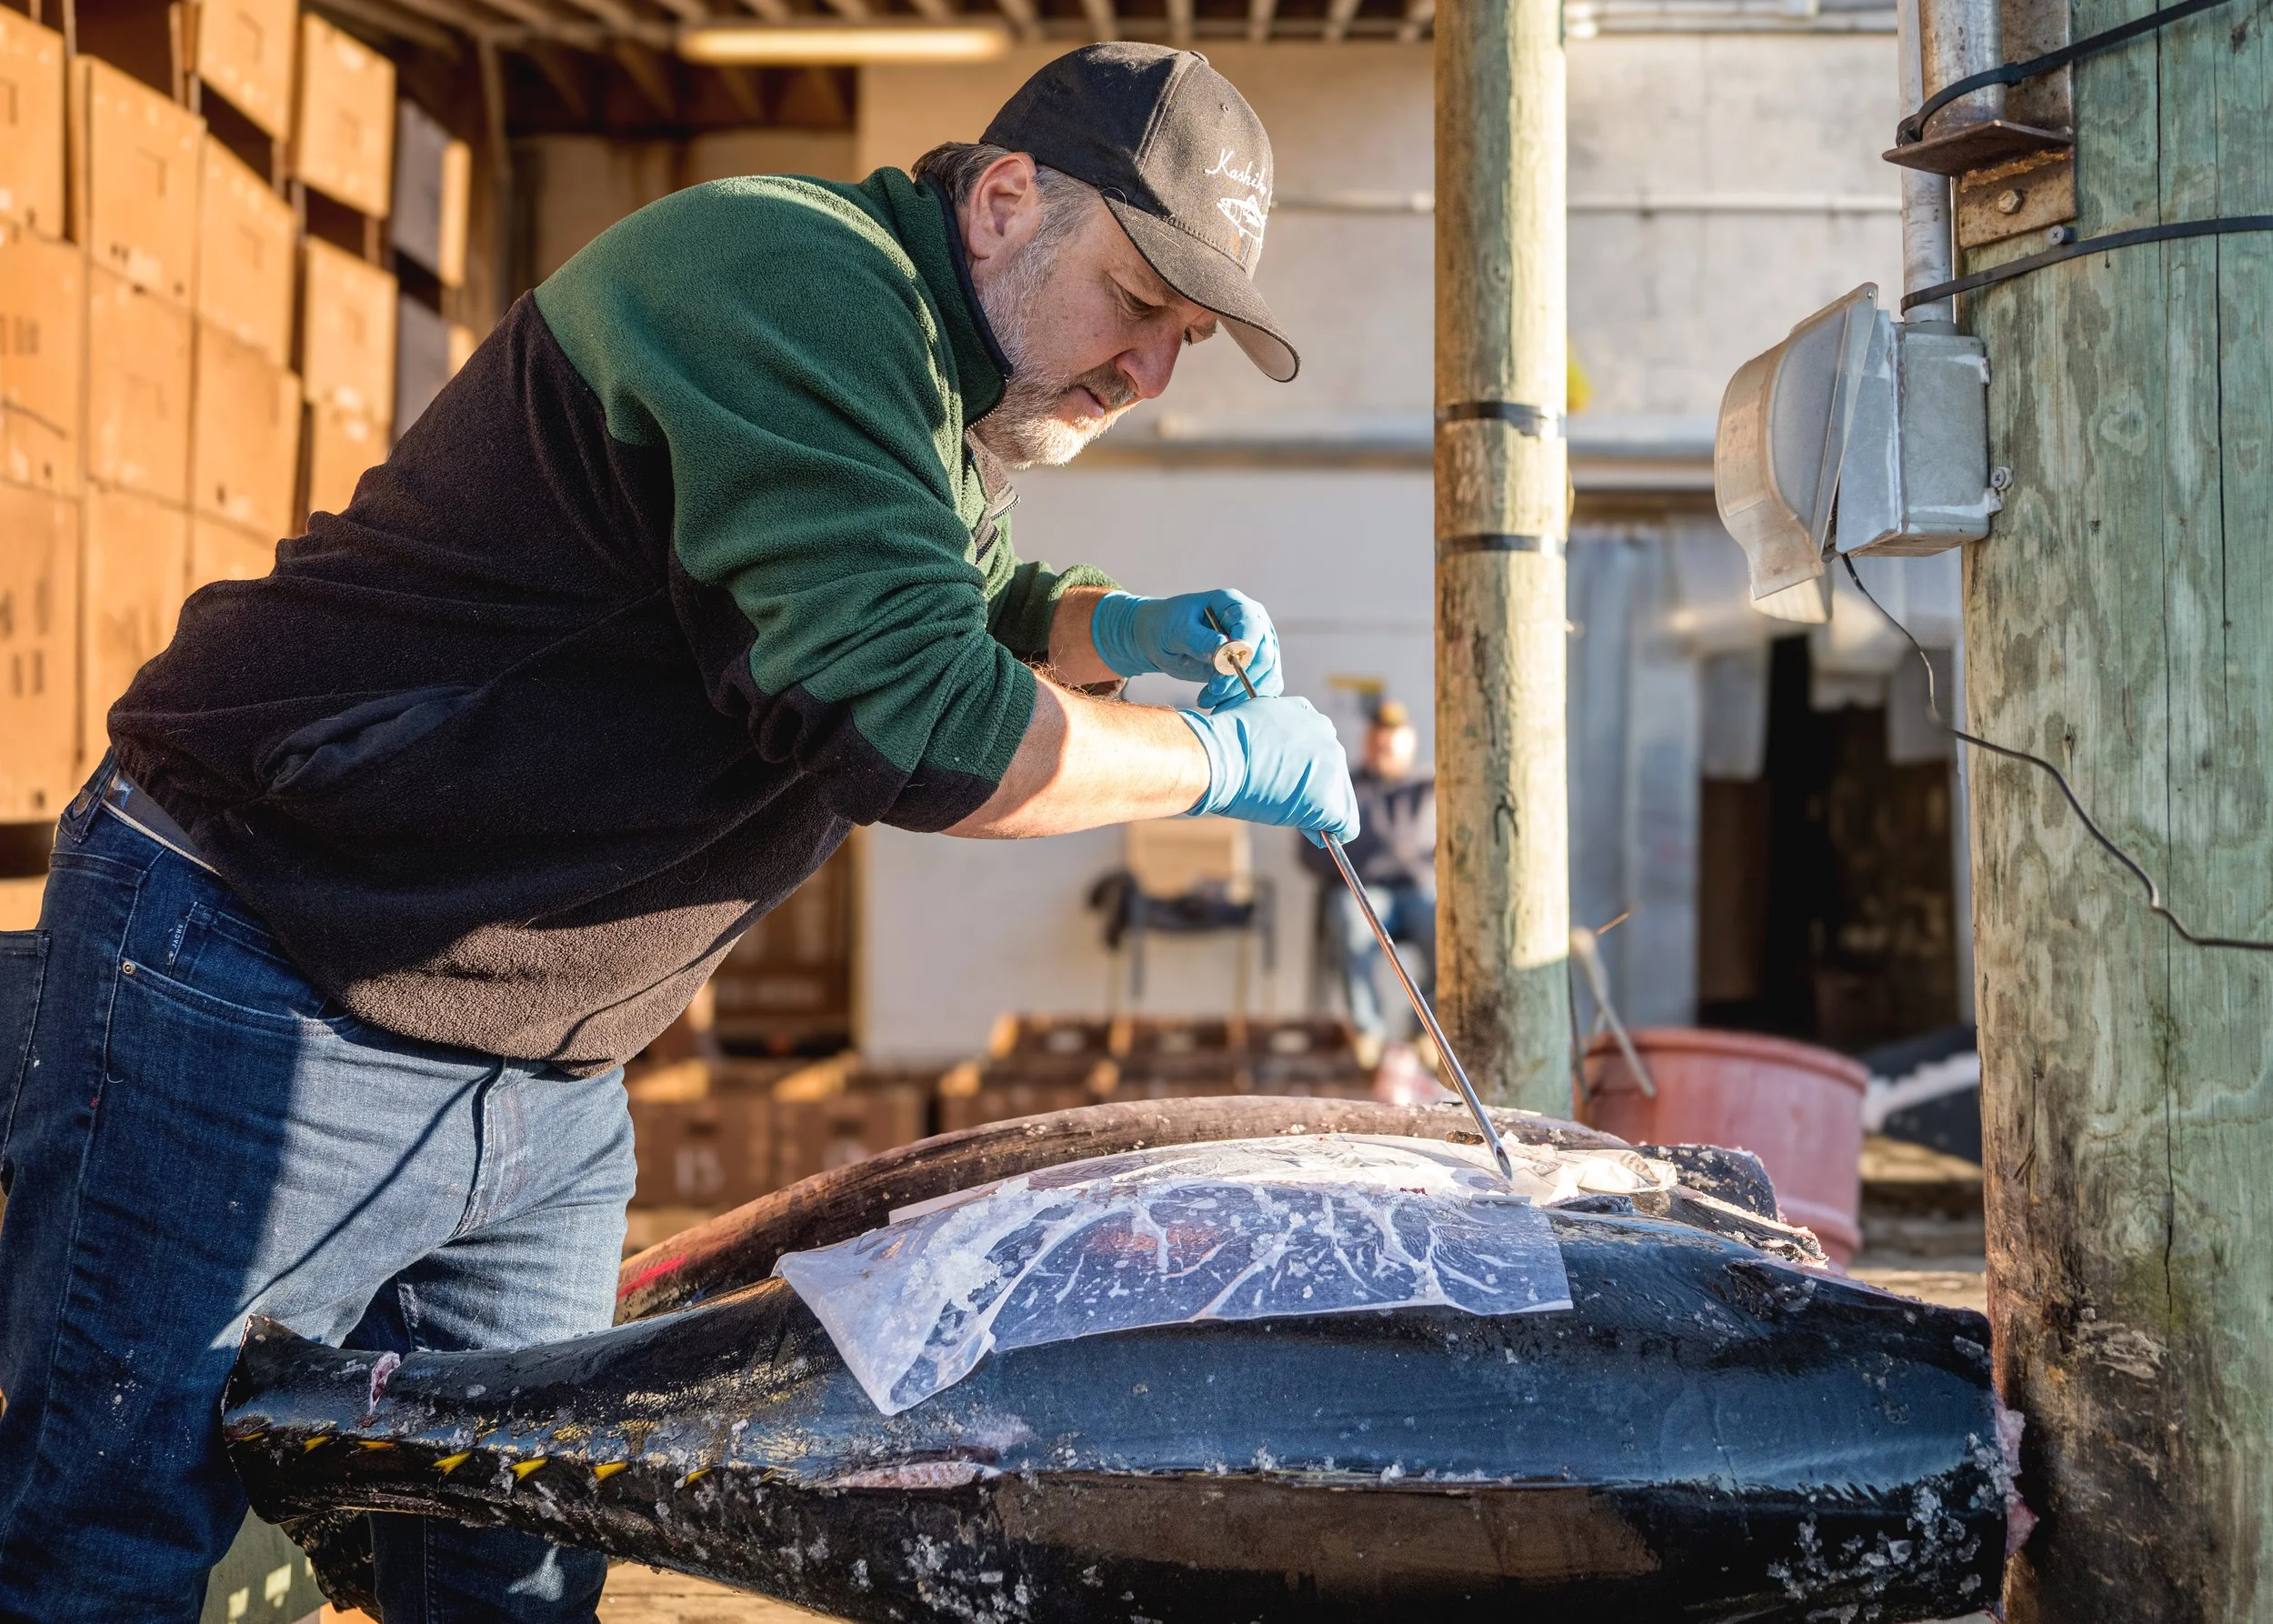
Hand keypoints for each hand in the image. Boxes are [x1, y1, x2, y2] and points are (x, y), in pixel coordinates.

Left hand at [1088, 589, 1283, 710]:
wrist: (1160, 638)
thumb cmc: (1165, 626)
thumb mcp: (1175, 631)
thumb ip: (1199, 640)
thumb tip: (1226, 649)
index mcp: (1234, 604)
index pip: (1252, 628)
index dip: (1243, 651)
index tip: (1222, 671)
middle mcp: (1253, 622)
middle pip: (1263, 655)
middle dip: (1238, 679)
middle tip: (1211, 691)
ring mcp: (1257, 645)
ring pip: (1265, 675)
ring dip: (1238, 693)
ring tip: (1207, 700)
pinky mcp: (1255, 665)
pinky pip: (1262, 686)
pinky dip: (1243, 699)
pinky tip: (1219, 704)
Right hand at [1178, 696, 1359, 844]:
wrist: (1219, 758)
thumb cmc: (1222, 744)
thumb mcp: (1253, 726)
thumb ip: (1273, 739)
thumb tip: (1273, 761)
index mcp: (1307, 715)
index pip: (1316, 748)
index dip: (1300, 769)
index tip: (1282, 780)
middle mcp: (1327, 734)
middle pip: (1331, 772)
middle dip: (1310, 789)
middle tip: (1281, 800)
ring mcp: (1333, 765)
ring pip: (1339, 797)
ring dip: (1316, 809)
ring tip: (1287, 813)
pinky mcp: (1332, 797)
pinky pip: (1345, 824)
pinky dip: (1330, 833)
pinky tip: (1309, 832)